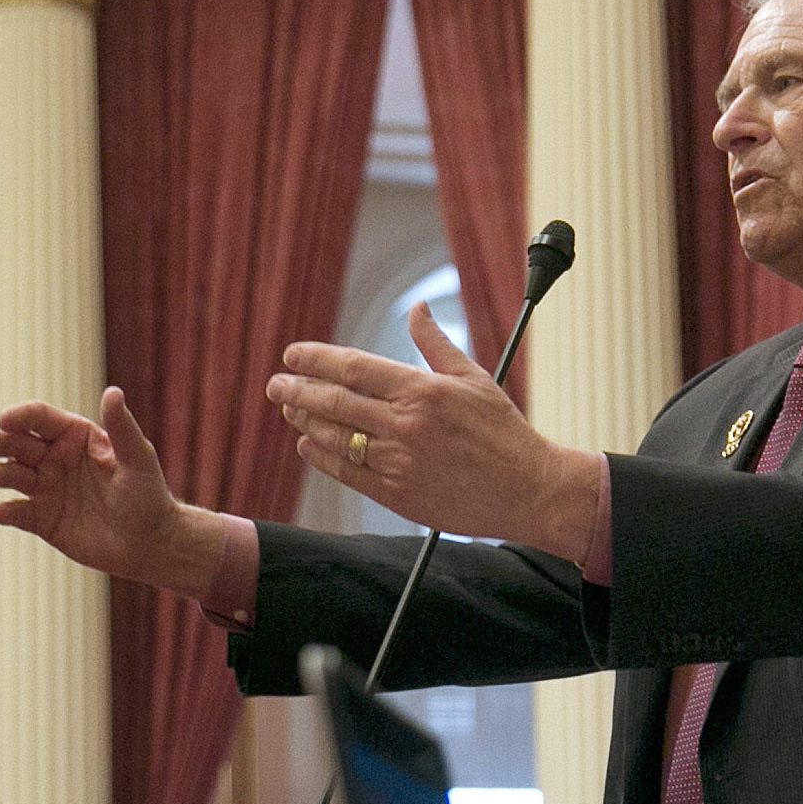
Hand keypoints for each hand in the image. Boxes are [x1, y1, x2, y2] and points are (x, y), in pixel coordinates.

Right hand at [0, 387, 221, 593]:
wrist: (150, 543)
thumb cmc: (148, 496)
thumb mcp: (138, 459)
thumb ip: (122, 427)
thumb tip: (113, 391)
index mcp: (75, 436)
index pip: (41, 419)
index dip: (20, 416)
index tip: (4, 420)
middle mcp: (55, 458)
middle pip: (18, 444)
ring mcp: (46, 489)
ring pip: (13, 475)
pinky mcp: (42, 520)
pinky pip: (18, 513)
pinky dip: (7, 512)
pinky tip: (2, 512)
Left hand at [266, 303, 599, 558]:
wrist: (527, 489)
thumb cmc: (504, 431)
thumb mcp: (474, 378)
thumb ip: (436, 344)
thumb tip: (418, 308)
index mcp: (423, 392)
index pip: (354, 368)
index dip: (316, 359)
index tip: (292, 355)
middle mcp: (405, 426)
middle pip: (335, 402)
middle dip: (298, 390)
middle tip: (275, 383)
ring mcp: (398, 463)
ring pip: (334, 438)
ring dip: (306, 420)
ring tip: (290, 408)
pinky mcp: (397, 495)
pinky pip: (347, 473)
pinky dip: (321, 457)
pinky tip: (308, 444)